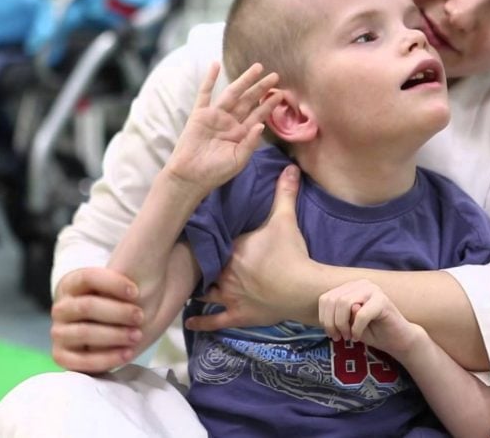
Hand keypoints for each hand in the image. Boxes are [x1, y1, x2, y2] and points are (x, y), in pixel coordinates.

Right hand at [50, 268, 144, 372]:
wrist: (97, 329)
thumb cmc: (112, 302)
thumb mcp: (113, 286)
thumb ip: (125, 275)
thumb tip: (151, 248)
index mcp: (70, 283)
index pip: (88, 277)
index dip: (113, 283)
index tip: (137, 291)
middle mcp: (60, 307)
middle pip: (87, 306)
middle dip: (117, 312)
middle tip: (141, 316)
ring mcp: (58, 332)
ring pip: (84, 332)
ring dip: (114, 335)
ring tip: (137, 335)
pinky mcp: (61, 356)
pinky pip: (81, 361)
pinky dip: (106, 358)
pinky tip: (127, 354)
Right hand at [165, 61, 280, 194]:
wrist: (190, 177)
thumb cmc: (215, 173)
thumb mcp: (239, 160)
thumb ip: (251, 142)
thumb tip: (261, 124)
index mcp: (241, 134)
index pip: (258, 115)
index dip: (269, 104)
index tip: (281, 94)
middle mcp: (230, 122)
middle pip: (248, 100)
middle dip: (261, 88)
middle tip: (275, 75)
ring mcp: (215, 116)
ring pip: (232, 93)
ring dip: (244, 80)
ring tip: (257, 67)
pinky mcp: (199, 114)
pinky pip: (205, 93)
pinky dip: (209, 79)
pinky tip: (215, 65)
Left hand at [185, 164, 314, 330]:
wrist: (302, 288)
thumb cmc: (291, 253)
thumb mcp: (285, 219)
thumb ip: (284, 193)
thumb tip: (290, 167)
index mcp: (232, 249)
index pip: (215, 243)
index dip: (211, 242)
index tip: (201, 238)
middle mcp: (225, 273)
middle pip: (207, 268)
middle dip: (201, 266)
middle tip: (189, 262)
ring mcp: (229, 296)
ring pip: (205, 294)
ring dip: (197, 291)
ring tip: (187, 288)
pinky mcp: (238, 315)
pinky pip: (214, 321)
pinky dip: (201, 322)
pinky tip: (190, 322)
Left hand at [318, 279, 424, 358]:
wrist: (397, 340)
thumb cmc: (371, 331)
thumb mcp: (348, 323)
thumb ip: (338, 314)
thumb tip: (333, 310)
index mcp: (350, 288)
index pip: (325, 298)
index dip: (324, 318)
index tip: (332, 334)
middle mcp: (361, 284)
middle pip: (333, 300)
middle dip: (332, 323)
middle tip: (339, 337)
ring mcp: (372, 289)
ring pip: (344, 303)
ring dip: (343, 324)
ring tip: (349, 336)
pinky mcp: (383, 300)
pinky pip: (361, 313)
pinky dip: (356, 328)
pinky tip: (358, 336)